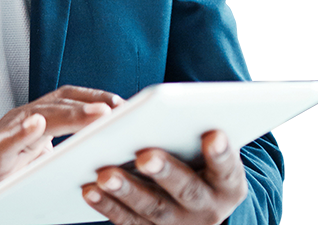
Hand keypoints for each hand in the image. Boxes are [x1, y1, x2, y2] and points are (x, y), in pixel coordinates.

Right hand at [0, 85, 121, 209]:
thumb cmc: (8, 176)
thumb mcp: (43, 159)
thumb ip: (66, 149)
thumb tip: (107, 151)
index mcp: (37, 119)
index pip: (67, 98)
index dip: (94, 96)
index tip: (122, 103)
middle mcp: (22, 118)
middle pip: (58, 103)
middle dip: (88, 104)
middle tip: (115, 108)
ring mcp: (6, 133)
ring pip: (38, 117)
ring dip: (68, 114)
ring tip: (95, 114)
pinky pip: (7, 141)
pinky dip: (22, 132)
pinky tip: (37, 126)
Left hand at [82, 130, 247, 224]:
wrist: (196, 202)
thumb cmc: (198, 159)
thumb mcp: (208, 148)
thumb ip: (197, 131)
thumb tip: (171, 104)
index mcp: (227, 185)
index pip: (227, 169)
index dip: (221, 154)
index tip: (213, 134)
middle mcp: (208, 209)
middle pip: (187, 191)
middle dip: (166, 172)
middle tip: (145, 156)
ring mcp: (180, 224)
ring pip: (154, 209)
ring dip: (127, 191)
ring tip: (104, 173)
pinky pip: (128, 222)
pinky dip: (108, 206)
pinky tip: (89, 189)